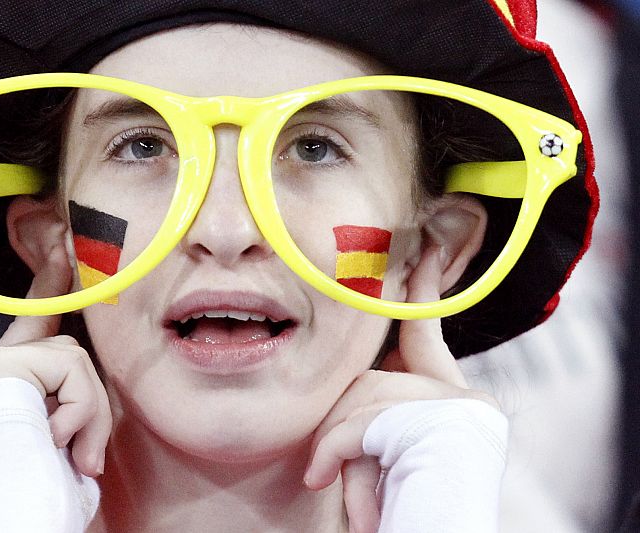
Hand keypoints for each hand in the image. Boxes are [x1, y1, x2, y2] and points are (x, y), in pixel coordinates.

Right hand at [0, 244, 110, 476]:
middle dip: (90, 399)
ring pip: (72, 358)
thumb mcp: (53, 432)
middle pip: (63, 350)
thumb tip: (81, 362)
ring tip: (72, 454)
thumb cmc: (34, 483)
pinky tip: (56, 437)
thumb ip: (64, 391)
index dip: (49, 289)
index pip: (27, 329)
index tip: (63, 250)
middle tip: (89, 456)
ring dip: (88, 411)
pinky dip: (80, 406)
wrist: (5, 511)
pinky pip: (69, 367)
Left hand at [303, 246, 497, 531]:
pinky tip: (322, 479)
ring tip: (331, 480)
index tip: (424, 249)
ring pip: (363, 397)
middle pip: (374, 377)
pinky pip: (360, 422)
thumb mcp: (380, 451)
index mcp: (455, 407)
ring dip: (337, 442)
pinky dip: (333, 452)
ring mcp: (457, 412)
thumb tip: (353, 383)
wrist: (431, 531)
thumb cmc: (402, 505)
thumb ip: (376, 409)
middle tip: (333, 453)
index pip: (426, 335)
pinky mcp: (440, 423)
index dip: (422, 290)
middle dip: (345, 418)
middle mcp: (466, 404)